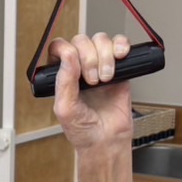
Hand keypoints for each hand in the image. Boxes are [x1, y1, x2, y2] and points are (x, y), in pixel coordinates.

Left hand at [50, 33, 134, 152]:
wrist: (107, 141)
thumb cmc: (83, 130)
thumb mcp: (65, 108)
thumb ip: (64, 81)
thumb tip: (67, 55)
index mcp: (62, 75)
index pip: (59, 48)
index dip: (66, 49)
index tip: (74, 61)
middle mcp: (80, 67)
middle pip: (82, 40)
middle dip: (89, 57)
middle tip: (92, 81)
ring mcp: (100, 65)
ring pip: (101, 40)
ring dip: (105, 56)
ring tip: (106, 78)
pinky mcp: (120, 68)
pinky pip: (120, 44)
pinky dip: (121, 45)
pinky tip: (120, 57)